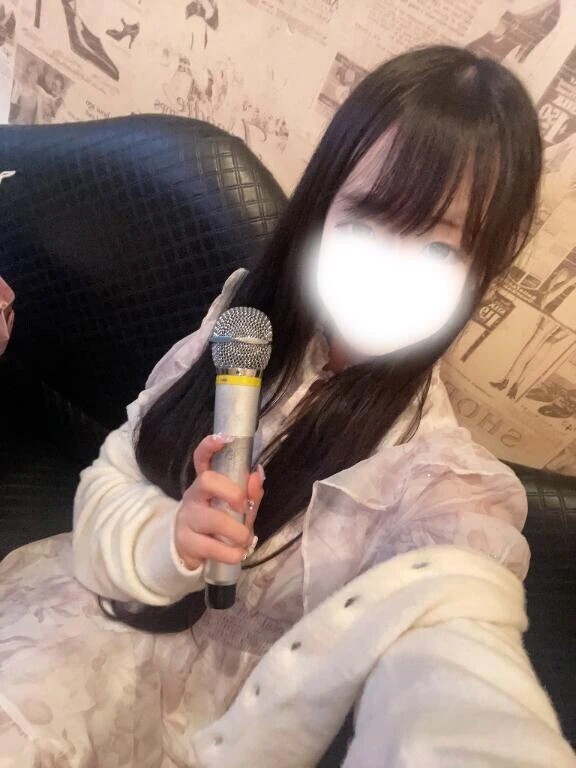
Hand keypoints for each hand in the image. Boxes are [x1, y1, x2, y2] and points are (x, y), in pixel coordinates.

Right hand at [174, 434, 264, 570]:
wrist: (191, 551)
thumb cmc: (218, 523)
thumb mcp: (236, 507)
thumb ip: (250, 492)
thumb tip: (258, 473)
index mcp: (205, 483)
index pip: (201, 458)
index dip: (210, 446)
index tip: (226, 438)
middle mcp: (194, 496)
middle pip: (206, 481)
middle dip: (233, 492)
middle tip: (243, 507)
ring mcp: (187, 518)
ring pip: (213, 519)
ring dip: (238, 532)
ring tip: (244, 539)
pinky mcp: (186, 542)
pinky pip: (212, 547)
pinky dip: (232, 553)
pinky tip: (236, 553)